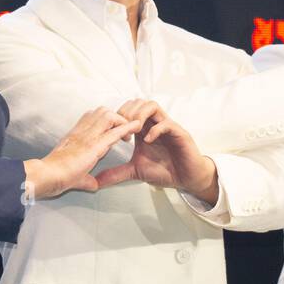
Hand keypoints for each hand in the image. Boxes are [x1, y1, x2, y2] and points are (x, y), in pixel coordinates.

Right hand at [23, 108, 142, 199]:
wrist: (48, 175)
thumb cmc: (55, 175)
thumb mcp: (75, 176)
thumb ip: (86, 179)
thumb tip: (93, 184)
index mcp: (75, 136)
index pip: (91, 118)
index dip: (104, 121)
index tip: (112, 131)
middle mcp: (81, 132)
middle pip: (101, 111)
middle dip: (115, 117)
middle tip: (123, 132)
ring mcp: (88, 136)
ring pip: (109, 115)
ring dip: (122, 121)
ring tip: (129, 132)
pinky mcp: (94, 145)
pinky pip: (114, 131)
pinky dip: (127, 128)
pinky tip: (136, 127)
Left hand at [90, 100, 217, 202]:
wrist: (186, 179)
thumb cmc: (164, 171)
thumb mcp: (135, 171)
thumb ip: (116, 173)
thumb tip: (97, 181)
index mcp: (143, 129)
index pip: (128, 110)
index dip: (118, 118)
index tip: (113, 133)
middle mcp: (154, 124)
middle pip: (138, 102)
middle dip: (127, 113)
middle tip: (122, 129)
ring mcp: (167, 126)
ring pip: (152, 105)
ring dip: (140, 115)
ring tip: (135, 131)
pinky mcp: (179, 133)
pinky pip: (166, 123)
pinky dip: (155, 129)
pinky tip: (147, 141)